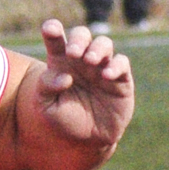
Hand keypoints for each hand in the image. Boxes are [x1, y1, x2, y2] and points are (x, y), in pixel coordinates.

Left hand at [32, 18, 132, 149]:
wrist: (86, 140)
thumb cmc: (64, 118)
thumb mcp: (46, 105)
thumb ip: (46, 86)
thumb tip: (64, 76)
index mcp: (60, 62)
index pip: (55, 39)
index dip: (52, 30)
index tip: (50, 29)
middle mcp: (81, 60)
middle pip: (82, 35)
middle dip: (78, 39)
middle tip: (72, 53)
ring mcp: (102, 67)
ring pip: (104, 44)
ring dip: (97, 48)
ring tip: (89, 61)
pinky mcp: (120, 79)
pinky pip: (122, 63)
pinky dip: (116, 65)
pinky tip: (106, 75)